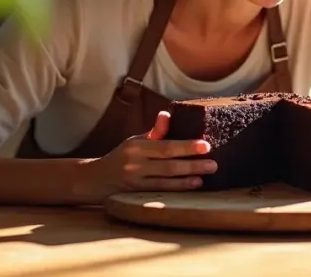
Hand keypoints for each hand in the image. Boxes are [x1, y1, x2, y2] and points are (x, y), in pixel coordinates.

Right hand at [85, 111, 217, 200]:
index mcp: (136, 147)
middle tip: (213, 164)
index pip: (166, 146)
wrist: (97, 178)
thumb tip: (168, 114)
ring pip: (166, 180)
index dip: (187, 147)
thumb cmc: (122, 156)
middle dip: (193, 165)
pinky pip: (161, 190)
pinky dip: (178, 188)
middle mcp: (136, 164)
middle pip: (169, 165)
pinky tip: (192, 186)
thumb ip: (155, 132)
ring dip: (188, 179)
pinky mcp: (137, 195)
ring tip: (206, 175)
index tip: (205, 146)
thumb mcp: (135, 141)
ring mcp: (136, 181)